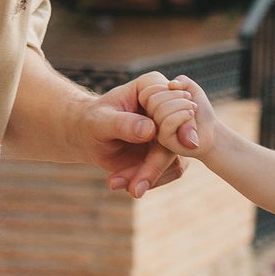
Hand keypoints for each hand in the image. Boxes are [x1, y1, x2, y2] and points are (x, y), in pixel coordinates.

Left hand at [83, 72, 184, 198]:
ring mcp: (169, 130)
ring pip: (175, 158)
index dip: (181, 123)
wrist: (87, 136)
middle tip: (135, 188)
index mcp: (152, 87)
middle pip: (177, 135)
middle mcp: (166, 106)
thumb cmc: (91, 121)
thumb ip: (123, 123)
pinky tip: (121, 183)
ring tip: (119, 185)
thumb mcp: (100, 121)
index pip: (173, 102)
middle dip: (157, 164)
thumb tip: (150, 130)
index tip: (186, 144)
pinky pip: (171, 171)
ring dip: (149, 176)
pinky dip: (148, 180)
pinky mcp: (167, 151)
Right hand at [145, 76, 217, 156]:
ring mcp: (157, 130)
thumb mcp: (192, 90)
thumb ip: (182, 80)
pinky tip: (190, 116)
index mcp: (153, 106)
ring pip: (161, 110)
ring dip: (182, 105)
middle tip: (190, 101)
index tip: (183, 92)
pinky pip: (167, 123)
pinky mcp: (165, 140)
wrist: (212, 131)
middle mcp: (151, 118)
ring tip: (192, 110)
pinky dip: (182, 115)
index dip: (165, 88)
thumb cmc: (200, 112)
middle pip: (153, 100)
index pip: (147, 92)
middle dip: (176, 96)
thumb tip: (170, 84)